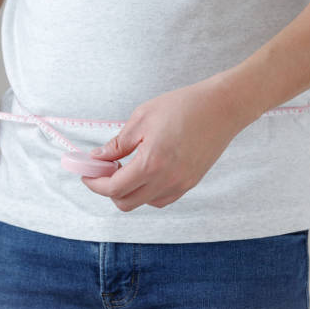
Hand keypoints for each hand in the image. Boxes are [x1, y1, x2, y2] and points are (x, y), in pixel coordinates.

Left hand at [80, 75, 241, 211]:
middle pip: (126, 202)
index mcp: (151, 163)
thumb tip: (97, 159)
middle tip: (104, 169)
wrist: (222, 107)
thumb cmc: (183, 106)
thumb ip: (118, 143)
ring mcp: (181, 184)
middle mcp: (167, 180)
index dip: (94, 183)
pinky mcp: (190, 183)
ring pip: (144, 202)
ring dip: (129, 191)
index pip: (113, 188)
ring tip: (127, 167)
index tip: (87, 174)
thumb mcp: (142, 118)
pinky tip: (146, 172)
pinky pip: (161, 198)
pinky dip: (147, 191)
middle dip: (109, 189)